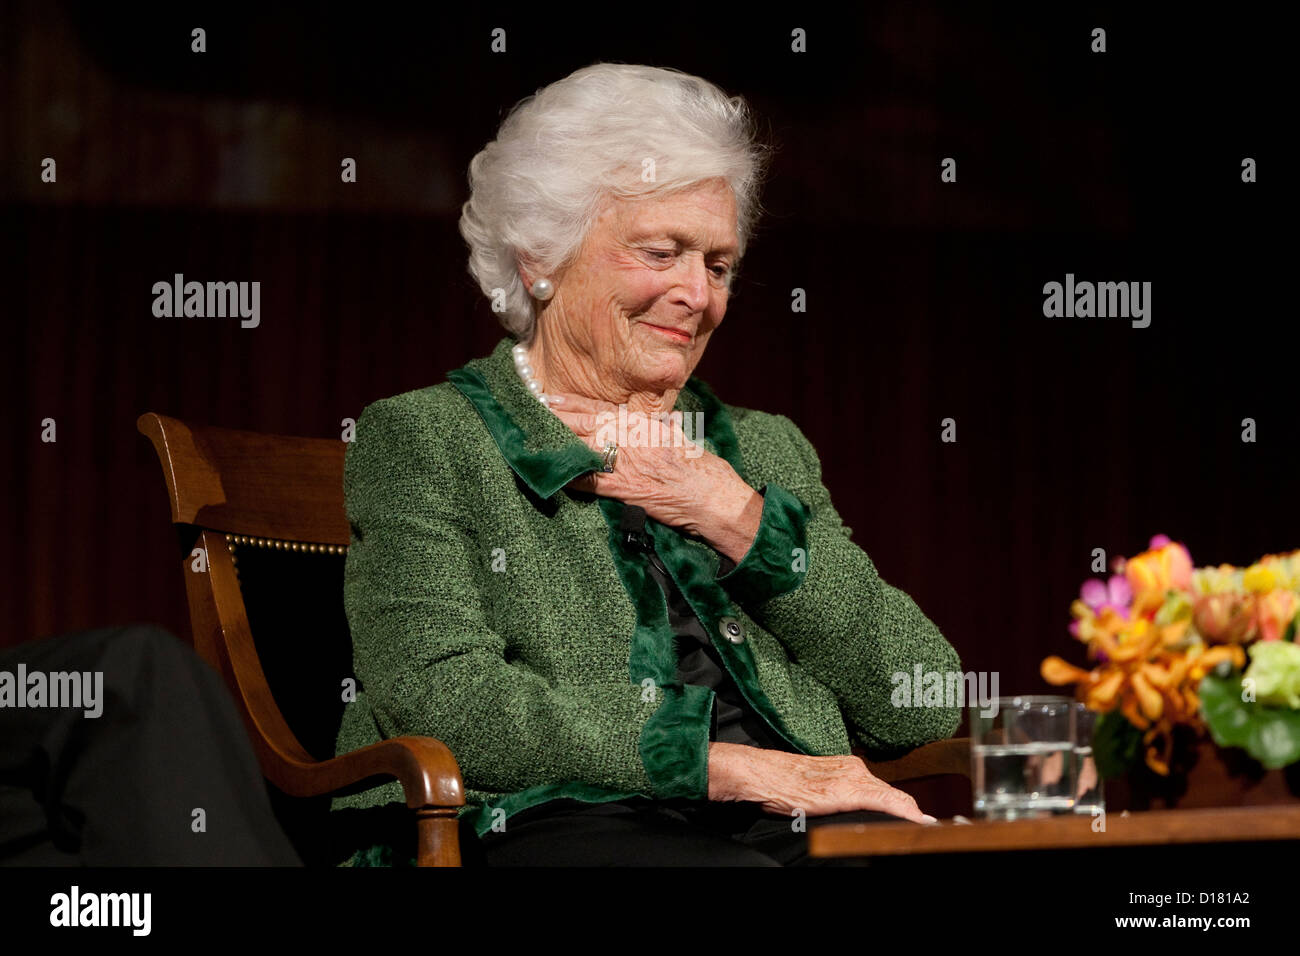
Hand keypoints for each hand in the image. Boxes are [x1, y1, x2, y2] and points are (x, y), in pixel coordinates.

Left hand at [547, 392, 762, 562]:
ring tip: (534, 439)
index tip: (551, 398)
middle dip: (557, 419)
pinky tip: (553, 472)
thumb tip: (655, 421)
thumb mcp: (678, 436)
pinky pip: (588, 481)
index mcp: (644, 424)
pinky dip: (569, 476)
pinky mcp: (622, 489)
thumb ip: (660, 427)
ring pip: (581, 449)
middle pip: (584, 425)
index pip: (601, 409)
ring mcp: (625, 464)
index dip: (573, 404)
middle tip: (532, 412)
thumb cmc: (699, 467)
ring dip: (557, 444)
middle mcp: (631, 439)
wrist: (711, 496)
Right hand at [707, 741, 936, 823]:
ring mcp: (853, 778)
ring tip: (928, 828)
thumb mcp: (816, 787)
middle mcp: (856, 769)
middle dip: (912, 813)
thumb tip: (849, 807)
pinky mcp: (848, 790)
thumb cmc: (782, 782)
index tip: (923, 821)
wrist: (763, 774)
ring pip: (894, 798)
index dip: (906, 808)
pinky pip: (885, 801)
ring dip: (911, 815)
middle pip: (894, 795)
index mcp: (849, 767)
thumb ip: (837, 792)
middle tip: (931, 828)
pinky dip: (904, 813)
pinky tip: (917, 822)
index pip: (887, 790)